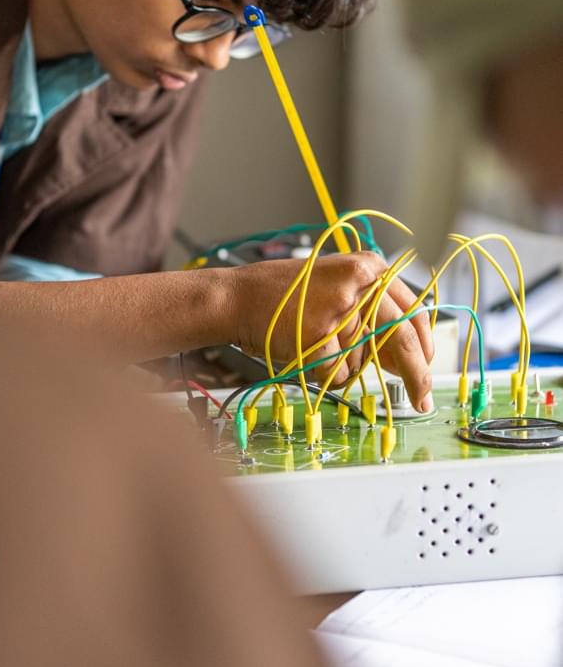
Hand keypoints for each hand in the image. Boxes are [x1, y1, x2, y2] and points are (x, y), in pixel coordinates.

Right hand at [227, 252, 433, 411]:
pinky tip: (303, 349)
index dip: (425, 345)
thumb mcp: (337, 288)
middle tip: (423, 398)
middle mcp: (361, 285)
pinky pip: (338, 374)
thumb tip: (408, 359)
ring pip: (363, 362)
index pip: (413, 311)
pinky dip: (323, 373)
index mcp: (370, 267)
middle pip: (403, 340)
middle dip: (418, 375)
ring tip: (311, 340)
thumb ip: (373, 314)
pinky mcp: (321, 336)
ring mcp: (341, 310)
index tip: (429, 366)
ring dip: (342, 365)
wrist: (237, 297)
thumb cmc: (284, 296)